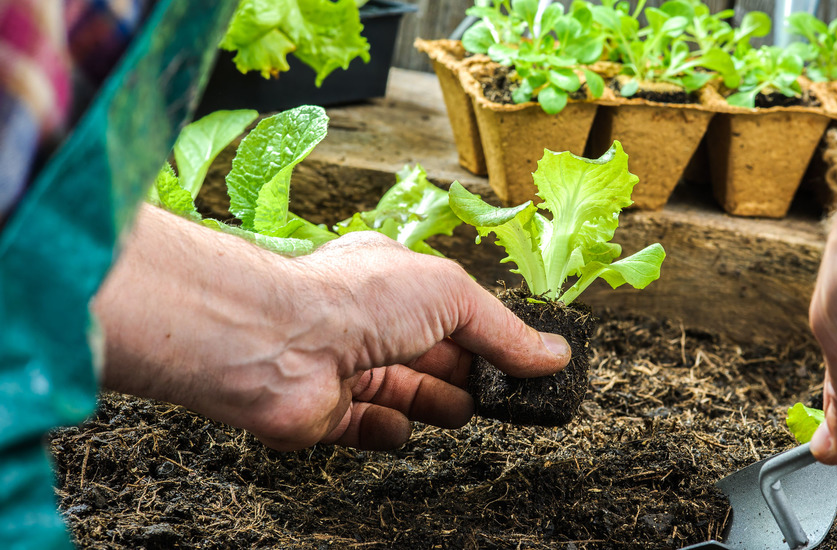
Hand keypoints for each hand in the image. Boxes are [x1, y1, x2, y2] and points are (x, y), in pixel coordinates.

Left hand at [94, 205, 570, 451]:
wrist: (276, 345)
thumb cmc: (354, 300)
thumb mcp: (453, 296)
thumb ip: (504, 331)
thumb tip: (553, 355)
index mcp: (394, 278)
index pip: (454, 311)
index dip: (489, 336)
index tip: (524, 363)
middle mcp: (368, 321)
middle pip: (435, 356)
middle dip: (470, 374)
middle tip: (505, 395)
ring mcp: (347, 368)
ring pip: (408, 393)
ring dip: (437, 403)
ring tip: (461, 410)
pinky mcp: (328, 414)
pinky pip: (371, 428)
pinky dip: (389, 430)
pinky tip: (399, 426)